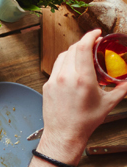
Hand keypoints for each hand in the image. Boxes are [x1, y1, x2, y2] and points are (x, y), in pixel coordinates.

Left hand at [39, 29, 126, 162]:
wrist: (64, 134)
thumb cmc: (85, 121)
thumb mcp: (108, 103)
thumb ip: (122, 89)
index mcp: (81, 79)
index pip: (83, 48)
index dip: (90, 36)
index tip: (96, 33)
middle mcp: (65, 77)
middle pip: (72, 49)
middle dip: (84, 42)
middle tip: (93, 43)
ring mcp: (54, 81)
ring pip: (62, 56)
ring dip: (73, 51)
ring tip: (84, 53)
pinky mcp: (47, 85)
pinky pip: (56, 67)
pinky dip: (65, 62)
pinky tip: (73, 66)